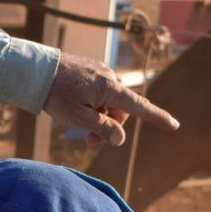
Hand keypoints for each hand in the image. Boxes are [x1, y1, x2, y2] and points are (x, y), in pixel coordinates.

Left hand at [45, 55, 178, 146]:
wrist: (36, 71)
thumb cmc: (56, 95)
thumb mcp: (79, 117)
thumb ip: (102, 128)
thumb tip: (120, 139)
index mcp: (109, 88)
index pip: (139, 106)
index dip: (157, 117)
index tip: (174, 125)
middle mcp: (109, 77)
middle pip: (121, 109)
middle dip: (109, 126)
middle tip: (89, 141)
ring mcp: (100, 72)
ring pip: (109, 103)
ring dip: (100, 118)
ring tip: (80, 127)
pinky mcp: (91, 71)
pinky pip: (99, 93)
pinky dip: (93, 105)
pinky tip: (76, 107)